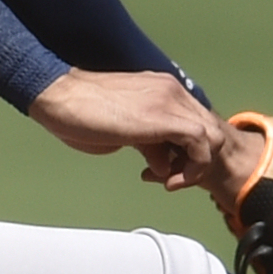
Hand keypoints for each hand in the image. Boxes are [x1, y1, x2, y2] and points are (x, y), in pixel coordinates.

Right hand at [28, 68, 228, 196]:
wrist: (60, 97)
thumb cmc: (80, 113)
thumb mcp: (123, 130)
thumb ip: (147, 141)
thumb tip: (159, 161)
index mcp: (162, 90)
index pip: (196, 122)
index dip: (189, 151)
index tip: (167, 170)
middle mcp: (171, 91)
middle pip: (210, 129)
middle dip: (196, 161)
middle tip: (171, 179)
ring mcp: (170, 101)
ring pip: (212, 136)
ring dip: (195, 167)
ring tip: (170, 183)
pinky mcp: (165, 117)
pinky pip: (201, 142)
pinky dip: (193, 167)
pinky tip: (168, 181)